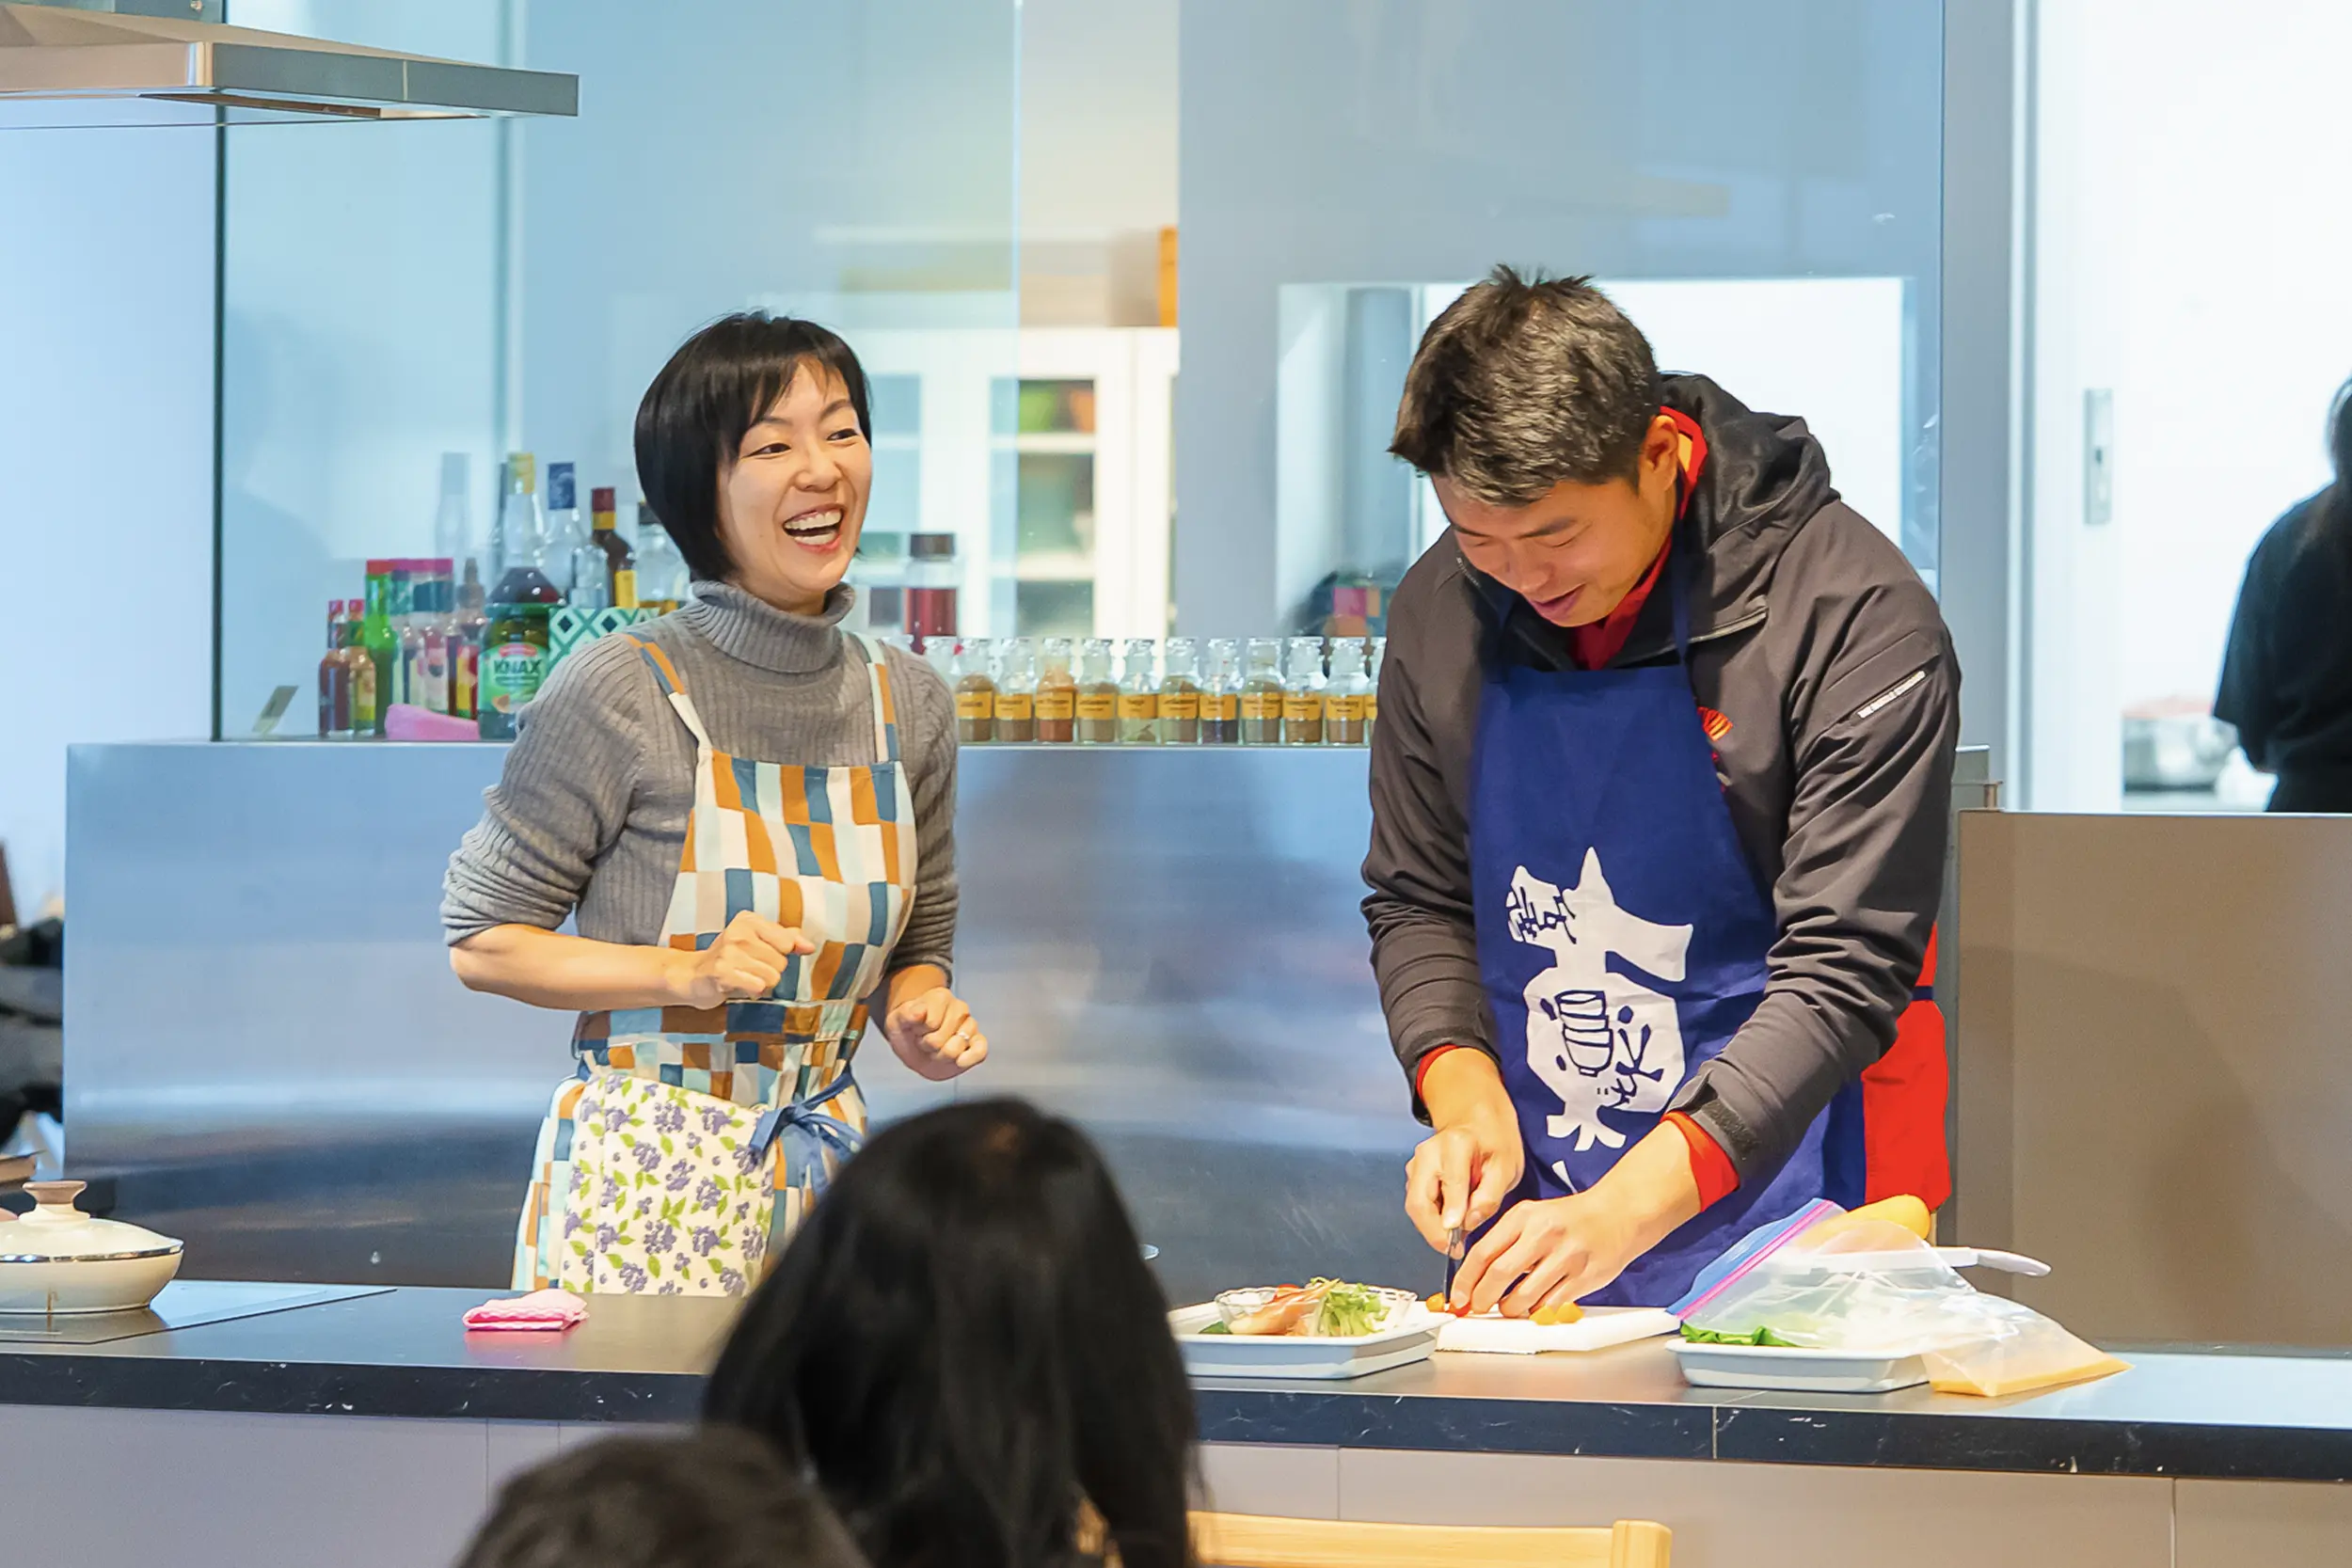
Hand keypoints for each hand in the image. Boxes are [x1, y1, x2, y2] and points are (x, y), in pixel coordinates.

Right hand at [666, 911, 814, 1007]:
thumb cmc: (730, 958)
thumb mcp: (757, 941)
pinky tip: (738, 986)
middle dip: (770, 971)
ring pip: (772, 976)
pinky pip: (758, 986)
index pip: (787, 941)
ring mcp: (729, 951)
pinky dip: (752, 991)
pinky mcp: (722, 972)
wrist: (693, 975)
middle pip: (781, 962)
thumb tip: (809, 946)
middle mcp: (738, 932)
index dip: (781, 954)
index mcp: (749, 920)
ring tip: (744, 977)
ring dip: (761, 983)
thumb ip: (786, 939)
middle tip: (749, 969)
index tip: (764, 955)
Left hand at [883, 987, 989, 1080]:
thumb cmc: (908, 1032)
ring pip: (957, 1046)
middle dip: (928, 1045)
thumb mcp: (896, 1021)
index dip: (919, 1031)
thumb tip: (920, 1011)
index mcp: (940, 997)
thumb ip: (905, 1014)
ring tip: (936, 1049)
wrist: (916, 1050)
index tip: (915, 1029)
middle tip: (925, 1041)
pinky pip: (981, 1051)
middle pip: (941, 1038)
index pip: (931, 1022)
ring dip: (941, 1055)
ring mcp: (970, 1026)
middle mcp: (959, 1008)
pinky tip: (958, 1061)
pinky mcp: (978, 1043)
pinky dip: (969, 1058)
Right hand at [1404, 1104, 1523, 1252]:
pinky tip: (1451, 1224)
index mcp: (1456, 1145)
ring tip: (1456, 1239)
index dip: (1452, 1217)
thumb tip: (1468, 1223)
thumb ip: (1489, 1196)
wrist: (1478, 1125)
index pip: (1450, 1185)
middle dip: (1434, 1232)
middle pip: (1419, 1201)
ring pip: (1415, 1205)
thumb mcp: (1506, 1168)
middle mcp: (1428, 1153)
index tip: (1456, 1242)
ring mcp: (1416, 1164)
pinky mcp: (1413, 1175)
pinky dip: (1432, 1219)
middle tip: (1454, 1250)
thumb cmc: (1495, 1145)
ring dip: (1432, 1227)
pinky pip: (1418, 1204)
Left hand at [1448, 1191, 1641, 1316]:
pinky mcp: (1585, 1277)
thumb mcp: (1531, 1216)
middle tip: (1478, 1308)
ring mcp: (1566, 1257)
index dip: (1465, 1280)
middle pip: (1499, 1275)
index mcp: (1524, 1216)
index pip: (1483, 1251)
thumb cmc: (1568, 1219)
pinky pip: (1551, 1306)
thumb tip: (1474, 1278)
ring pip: (1525, 1297)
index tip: (1458, 1297)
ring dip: (1510, 1310)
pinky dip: (1537, 1313)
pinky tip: (1535, 1307)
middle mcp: (1544, 1234)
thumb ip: (1504, 1242)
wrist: (1617, 1214)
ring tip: (1509, 1307)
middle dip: (1482, 1299)